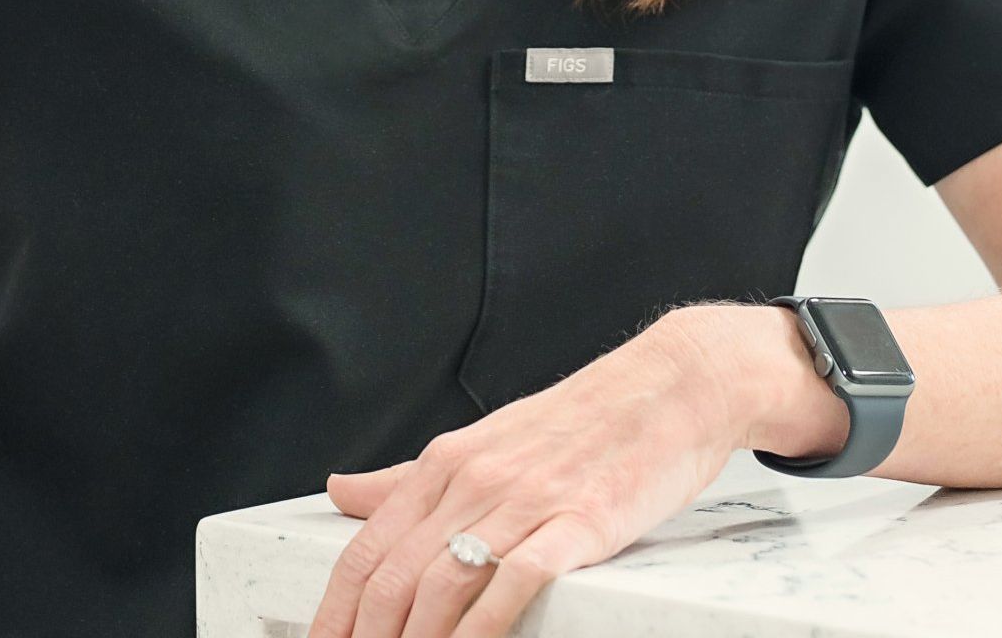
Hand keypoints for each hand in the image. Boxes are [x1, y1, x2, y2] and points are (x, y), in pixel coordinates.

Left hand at [304, 308, 757, 637]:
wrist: (667, 387)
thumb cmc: (579, 423)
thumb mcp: (483, 442)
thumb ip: (407, 479)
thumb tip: (341, 492)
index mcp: (445, 463)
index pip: (365, 552)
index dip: (334, 615)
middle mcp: (474, 479)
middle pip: (393, 577)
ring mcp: (525, 500)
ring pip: (442, 583)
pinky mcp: (577, 522)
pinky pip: (515, 580)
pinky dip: (483, 628)